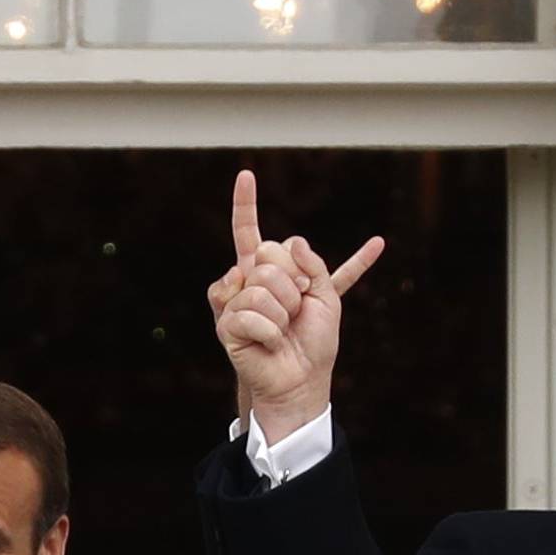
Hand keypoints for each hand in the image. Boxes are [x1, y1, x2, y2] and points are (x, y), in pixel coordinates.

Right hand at [210, 167, 382, 444]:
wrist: (302, 379)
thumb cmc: (313, 341)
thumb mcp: (328, 296)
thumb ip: (316, 264)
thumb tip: (292, 243)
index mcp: (266, 269)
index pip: (250, 232)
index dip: (245, 203)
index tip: (245, 175)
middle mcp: (246, 280)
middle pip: (268, 253)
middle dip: (292, 281)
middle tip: (296, 308)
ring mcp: (234, 302)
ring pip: (261, 284)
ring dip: (283, 310)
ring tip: (282, 330)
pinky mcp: (226, 325)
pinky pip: (249, 313)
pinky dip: (270, 330)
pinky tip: (270, 342)